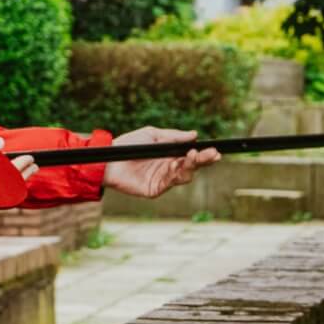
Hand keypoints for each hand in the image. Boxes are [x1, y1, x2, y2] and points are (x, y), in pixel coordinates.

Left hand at [102, 127, 220, 198]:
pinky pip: (170, 182)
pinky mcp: (155, 189)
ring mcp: (163, 179)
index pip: (192, 156)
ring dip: (191, 166)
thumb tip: (194, 134)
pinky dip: (176, 174)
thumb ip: (173, 136)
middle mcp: (169, 168)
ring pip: (184, 175)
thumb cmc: (129, 144)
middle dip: (204, 160)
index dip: (204, 154)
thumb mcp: (152, 134)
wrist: (108, 159)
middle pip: (192, 167)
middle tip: (213, 154)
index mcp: (170, 155)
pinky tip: (178, 164)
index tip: (215, 149)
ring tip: (194, 155)